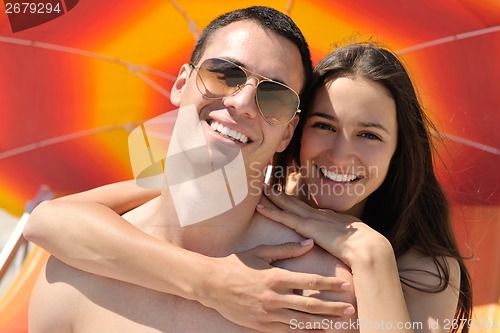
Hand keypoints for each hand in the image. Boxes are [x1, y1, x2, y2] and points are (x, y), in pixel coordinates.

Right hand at [199, 241, 354, 332]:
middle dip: (333, 308)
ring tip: (341, 324)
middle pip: (310, 306)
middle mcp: (273, 298)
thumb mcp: (260, 252)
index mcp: (275, 277)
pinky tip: (317, 331)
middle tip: (351, 309)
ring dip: (323, 323)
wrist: (210, 284)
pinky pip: (287, 331)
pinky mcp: (261, 325)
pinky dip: (304, 332)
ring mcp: (267, 314)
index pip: (309, 282)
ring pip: (301, 322)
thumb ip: (286, 249)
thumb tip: (309, 242)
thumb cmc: (236, 264)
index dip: (329, 284)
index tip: (345, 286)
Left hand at [257, 190, 392, 267]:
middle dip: (279, 193)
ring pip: (286, 205)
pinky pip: (284, 217)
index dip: (293, 201)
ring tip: (260, 188)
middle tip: (266, 184)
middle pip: (294, 201)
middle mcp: (317, 214)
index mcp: (327, 218)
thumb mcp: (350, 238)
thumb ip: (341, 236)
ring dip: (272, 196)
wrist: (367, 247)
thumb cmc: (362, 247)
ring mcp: (311, 219)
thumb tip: (338, 239)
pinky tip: (259, 206)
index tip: (283, 196)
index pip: (305, 208)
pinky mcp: (307, 227)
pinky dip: (271, 211)